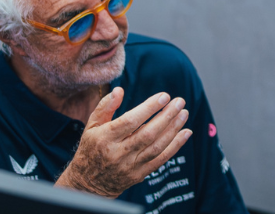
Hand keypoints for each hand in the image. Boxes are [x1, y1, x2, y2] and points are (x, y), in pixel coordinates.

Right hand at [55, 87, 192, 197]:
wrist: (88, 183)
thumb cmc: (91, 148)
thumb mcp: (91, 126)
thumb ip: (105, 107)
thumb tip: (119, 90)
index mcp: (105, 138)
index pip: (130, 121)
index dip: (149, 108)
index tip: (164, 96)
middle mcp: (118, 152)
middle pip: (147, 133)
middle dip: (166, 116)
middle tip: (179, 102)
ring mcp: (130, 165)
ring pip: (156, 146)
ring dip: (173, 129)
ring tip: (184, 113)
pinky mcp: (139, 174)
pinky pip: (161, 159)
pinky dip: (175, 146)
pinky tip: (186, 133)